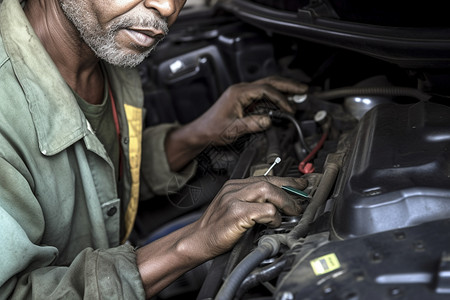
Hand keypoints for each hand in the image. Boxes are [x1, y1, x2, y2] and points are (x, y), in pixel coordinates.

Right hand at [136, 175, 306, 296]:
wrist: (197, 240)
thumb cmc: (215, 228)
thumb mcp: (233, 209)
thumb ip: (252, 203)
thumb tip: (277, 206)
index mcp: (234, 186)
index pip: (265, 177)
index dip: (286, 181)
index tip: (300, 185)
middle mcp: (234, 189)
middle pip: (269, 181)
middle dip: (290, 190)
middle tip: (301, 201)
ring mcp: (234, 200)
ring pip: (268, 191)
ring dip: (285, 202)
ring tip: (292, 212)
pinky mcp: (236, 213)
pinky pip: (264, 210)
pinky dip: (273, 217)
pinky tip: (273, 224)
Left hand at [164, 76, 306, 170]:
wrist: (200, 132)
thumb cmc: (212, 129)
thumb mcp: (233, 129)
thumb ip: (252, 124)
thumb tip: (269, 120)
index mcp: (238, 93)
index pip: (266, 90)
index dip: (281, 98)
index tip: (290, 108)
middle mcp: (241, 90)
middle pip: (269, 81)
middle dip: (288, 85)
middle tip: (303, 89)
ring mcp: (242, 93)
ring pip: (267, 85)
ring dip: (283, 88)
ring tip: (298, 92)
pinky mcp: (243, 100)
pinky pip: (262, 94)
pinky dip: (275, 96)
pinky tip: (283, 101)